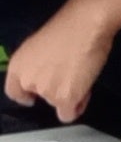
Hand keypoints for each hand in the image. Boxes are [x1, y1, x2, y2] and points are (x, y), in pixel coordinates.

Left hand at [2, 1, 113, 121]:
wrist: (84, 26)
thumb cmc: (68, 29)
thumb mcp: (39, 47)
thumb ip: (37, 65)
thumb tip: (49, 74)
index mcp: (17, 66)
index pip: (14, 92)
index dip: (26, 96)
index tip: (34, 98)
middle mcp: (28, 80)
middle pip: (42, 98)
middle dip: (55, 92)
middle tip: (71, 79)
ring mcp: (46, 91)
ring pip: (58, 105)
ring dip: (70, 96)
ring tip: (82, 78)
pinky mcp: (64, 98)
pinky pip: (68, 114)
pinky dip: (77, 107)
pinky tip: (85, 93)